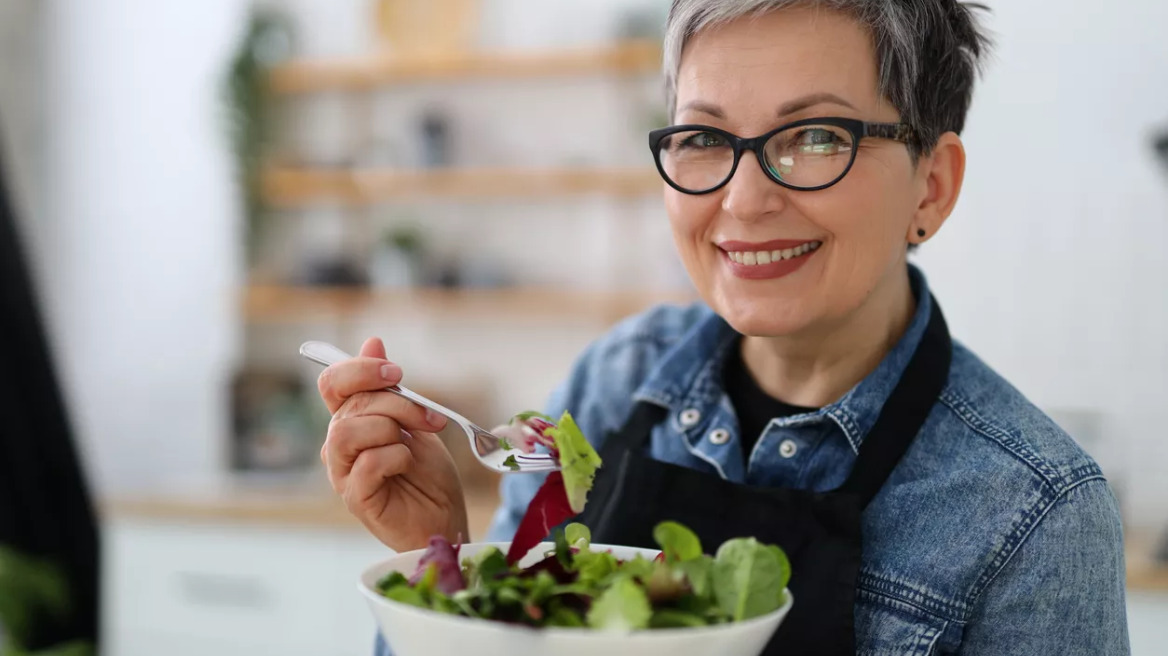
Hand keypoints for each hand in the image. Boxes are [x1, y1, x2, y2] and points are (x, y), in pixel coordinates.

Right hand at [317, 337, 468, 551]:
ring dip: (391, 429)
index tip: (396, 373)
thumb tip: (372, 341)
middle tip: (429, 419)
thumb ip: (389, 388)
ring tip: (413, 444)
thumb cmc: (427, 473)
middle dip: (398, 403)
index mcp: (350, 420)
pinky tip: (408, 465)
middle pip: (351, 404)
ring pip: (349, 431)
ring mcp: (342, 472)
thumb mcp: (415, 420)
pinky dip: (396, 456)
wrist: (445, 518)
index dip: (360, 369)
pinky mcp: (355, 497)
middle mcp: (339, 444)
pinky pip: (367, 462)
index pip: (332, 382)